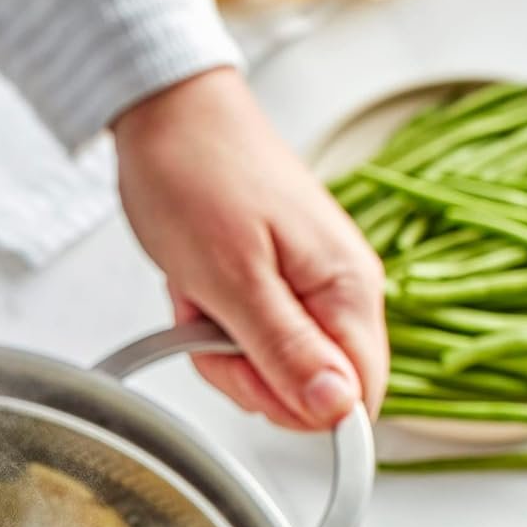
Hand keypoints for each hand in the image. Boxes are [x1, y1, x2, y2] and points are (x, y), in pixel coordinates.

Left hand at [113, 68, 386, 430]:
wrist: (168, 116)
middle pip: (310, 394)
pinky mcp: (277, 285)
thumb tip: (337, 409)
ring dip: (221, 351)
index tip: (247, 374)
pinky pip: (249, 342)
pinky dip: (211, 330)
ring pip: (272, 372)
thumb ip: (286, 351)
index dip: (297, 409)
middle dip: (247, 378)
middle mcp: (341, 292)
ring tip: (201, 298)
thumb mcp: (233, 280)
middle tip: (211, 327)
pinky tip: (197, 294)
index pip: (359, 398)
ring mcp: (309, 288)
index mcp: (349, 289)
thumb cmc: (196, 179)